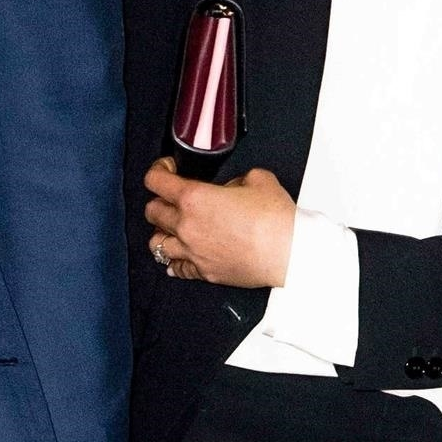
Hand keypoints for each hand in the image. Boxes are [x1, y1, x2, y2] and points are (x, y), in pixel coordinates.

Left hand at [144, 157, 295, 287]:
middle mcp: (186, 226)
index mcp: (194, 198)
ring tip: (173, 229)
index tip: (166, 170)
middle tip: (171, 199)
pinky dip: (175, 261)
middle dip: (159, 201)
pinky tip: (182, 256)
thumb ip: (234, 180)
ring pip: (156, 243)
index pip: (155, 180)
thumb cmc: (275, 219)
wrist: (289, 253)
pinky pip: (176, 268)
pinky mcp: (204, 272)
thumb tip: (229, 189)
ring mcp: (192, 252)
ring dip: (162, 233)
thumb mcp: (257, 179)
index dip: (158, 170)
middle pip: (151, 212)